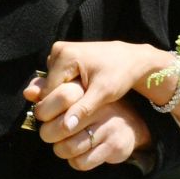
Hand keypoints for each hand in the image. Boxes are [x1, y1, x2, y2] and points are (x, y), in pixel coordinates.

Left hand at [23, 77, 152, 169]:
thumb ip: (51, 91)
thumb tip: (28, 93)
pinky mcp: (114, 145)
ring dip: (61, 149)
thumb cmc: (94, 108)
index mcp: (90, 90)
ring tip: (63, 144)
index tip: (43, 115)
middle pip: (61, 126)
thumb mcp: (77, 94)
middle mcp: (101, 106)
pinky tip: (78, 153)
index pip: (62, 96)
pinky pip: (82, 162)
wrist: (130, 124)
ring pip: (69, 147)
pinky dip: (75, 161)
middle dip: (49, 134)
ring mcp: (109, 126)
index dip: (44, 109)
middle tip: (50, 133)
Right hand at [26, 40, 166, 131]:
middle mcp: (58, 50)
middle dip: (62, 101)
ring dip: (64, 96)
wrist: (132, 59)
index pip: (47, 94)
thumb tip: (65, 127)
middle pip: (48, 89)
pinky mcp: (63, 56)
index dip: (60, 108)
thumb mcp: (104, 93)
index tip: (80, 108)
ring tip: (86, 94)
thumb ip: (83, 109)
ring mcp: (59, 52)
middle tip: (85, 100)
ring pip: (51, 87)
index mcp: (65, 55)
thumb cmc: (121, 74)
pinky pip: (57, 81)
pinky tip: (82, 90)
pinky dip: (66, 88)